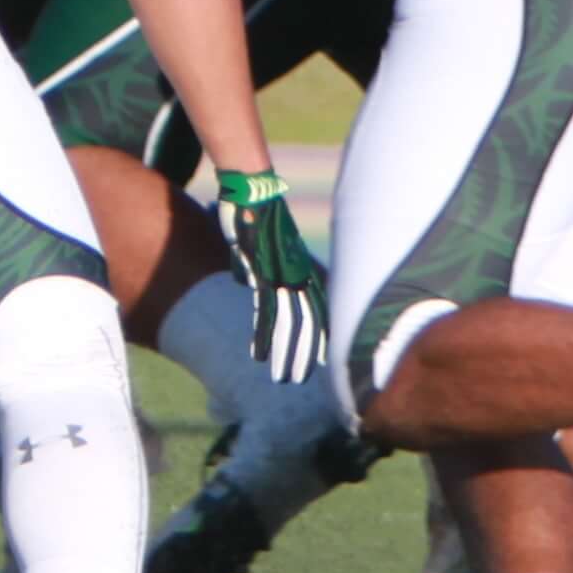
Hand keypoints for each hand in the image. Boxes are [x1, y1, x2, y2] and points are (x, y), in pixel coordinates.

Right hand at [215, 170, 326, 384]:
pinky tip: (257, 356)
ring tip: (283, 379)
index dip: (324, 337)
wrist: (255, 190)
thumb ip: (261, 269)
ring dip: (286, 354)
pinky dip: (262, 336)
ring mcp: (283, 275)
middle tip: (303, 381)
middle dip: (306, 355)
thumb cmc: (258, 216)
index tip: (326, 363)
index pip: (321, 310)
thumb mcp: (267, 248)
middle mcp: (300, 275)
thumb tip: (246, 285)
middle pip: (310, 324)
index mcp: (304, 269)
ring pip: (290, 324)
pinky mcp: (263, 273)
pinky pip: (265, 312)